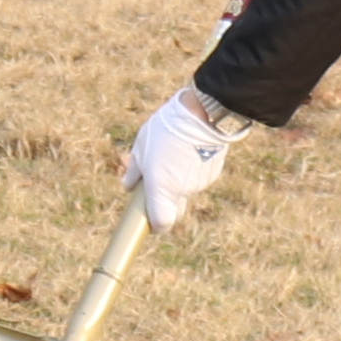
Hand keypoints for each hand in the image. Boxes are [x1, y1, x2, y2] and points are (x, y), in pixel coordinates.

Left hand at [127, 84, 248, 230]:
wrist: (202, 116)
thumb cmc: (165, 130)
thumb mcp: (141, 148)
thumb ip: (134, 171)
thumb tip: (127, 186)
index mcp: (161, 187)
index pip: (162, 223)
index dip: (156, 225)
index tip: (150, 221)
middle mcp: (181, 191)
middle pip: (175, 209)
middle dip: (166, 204)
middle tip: (157, 183)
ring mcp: (199, 184)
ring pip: (186, 192)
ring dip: (178, 183)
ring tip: (173, 156)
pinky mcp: (213, 174)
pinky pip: (198, 180)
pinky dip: (192, 173)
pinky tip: (188, 153)